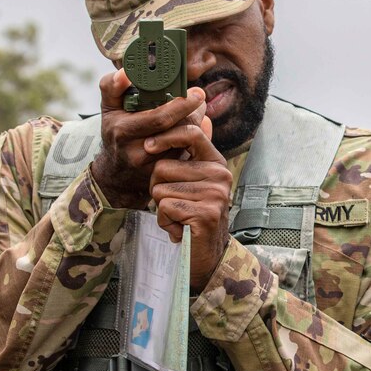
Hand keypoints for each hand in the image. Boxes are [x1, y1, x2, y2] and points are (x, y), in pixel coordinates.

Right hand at [89, 69, 208, 209]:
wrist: (117, 173)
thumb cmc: (115, 131)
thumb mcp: (108, 107)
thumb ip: (111, 86)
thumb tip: (126, 73)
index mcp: (124, 131)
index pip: (160, 118)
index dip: (182, 105)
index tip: (197, 92)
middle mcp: (137, 152)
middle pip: (177, 130)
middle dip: (193, 112)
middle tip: (199, 97)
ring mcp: (152, 167)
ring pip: (185, 142)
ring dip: (196, 124)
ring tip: (197, 110)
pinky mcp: (166, 176)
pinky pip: (188, 155)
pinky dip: (195, 139)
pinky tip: (193, 128)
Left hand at [146, 115, 232, 288]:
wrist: (206, 255)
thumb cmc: (193, 215)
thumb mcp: (193, 181)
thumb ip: (191, 153)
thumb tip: (199, 114)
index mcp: (216, 162)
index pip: (191, 133)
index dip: (166, 136)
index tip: (149, 146)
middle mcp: (220, 175)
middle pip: (163, 167)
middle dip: (157, 188)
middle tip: (173, 205)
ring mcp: (215, 195)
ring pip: (160, 189)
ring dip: (161, 208)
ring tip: (179, 217)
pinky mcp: (206, 214)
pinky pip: (165, 208)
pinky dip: (165, 221)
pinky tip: (180, 228)